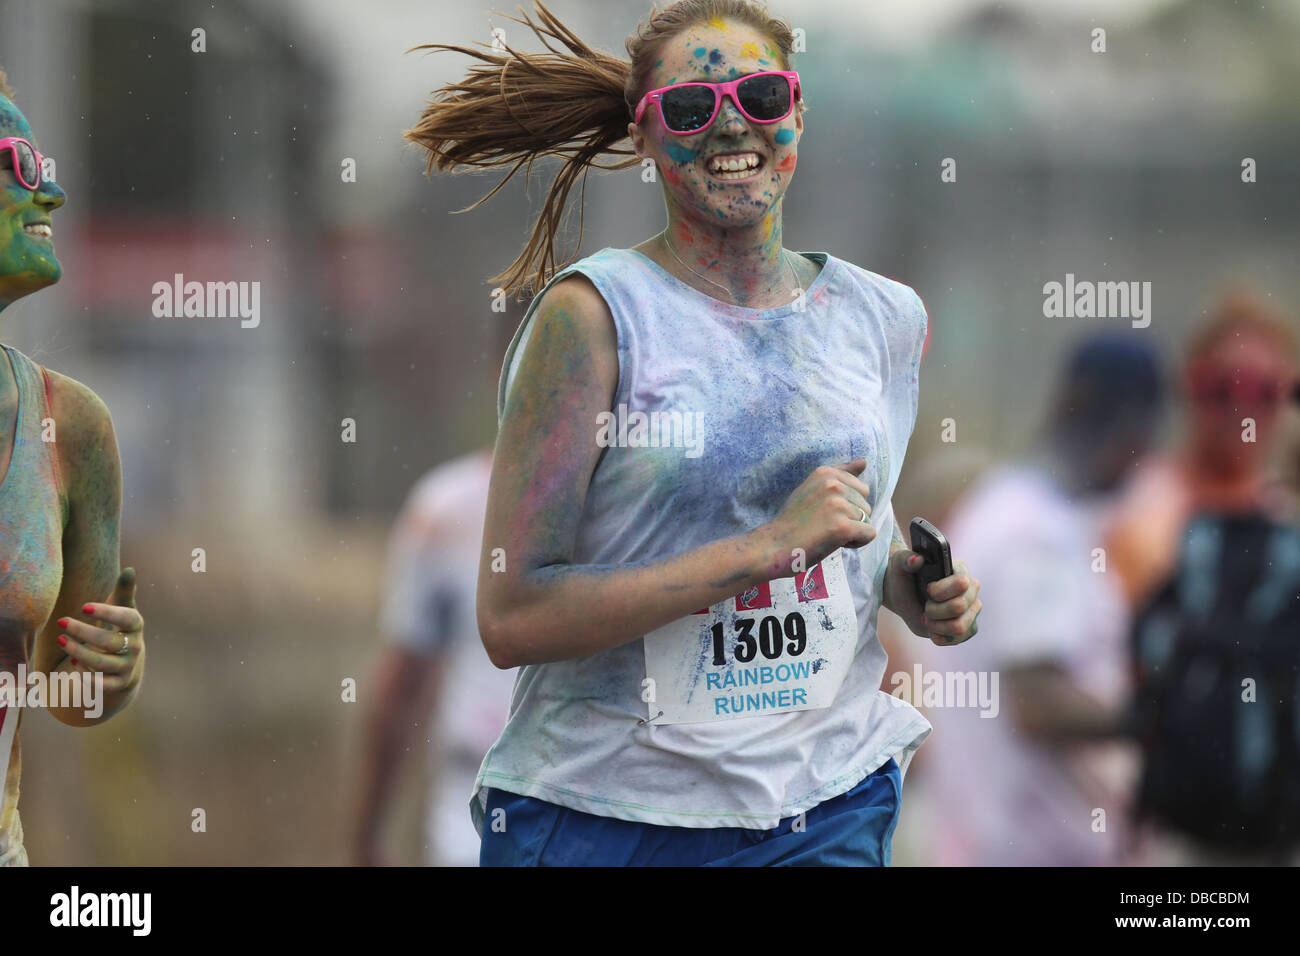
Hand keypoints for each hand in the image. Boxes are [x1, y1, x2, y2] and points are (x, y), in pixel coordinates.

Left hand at [57, 567, 144, 693]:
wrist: (127, 665)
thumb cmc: (119, 630)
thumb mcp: (123, 611)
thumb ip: (124, 591)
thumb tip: (129, 569)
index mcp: (136, 626)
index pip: (127, 618)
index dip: (107, 613)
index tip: (84, 607)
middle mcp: (135, 647)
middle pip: (109, 642)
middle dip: (83, 632)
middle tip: (61, 621)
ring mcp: (127, 667)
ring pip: (102, 663)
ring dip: (79, 653)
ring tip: (60, 640)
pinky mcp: (118, 684)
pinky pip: (101, 684)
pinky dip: (87, 676)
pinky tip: (74, 665)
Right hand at [754, 458, 876, 576]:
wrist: (774, 546)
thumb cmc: (794, 521)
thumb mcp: (813, 489)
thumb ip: (840, 475)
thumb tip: (864, 461)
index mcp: (826, 473)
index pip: (861, 489)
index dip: (847, 505)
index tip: (822, 512)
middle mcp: (833, 484)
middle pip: (866, 505)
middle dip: (851, 518)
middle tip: (823, 525)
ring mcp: (838, 504)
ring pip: (867, 520)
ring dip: (852, 531)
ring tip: (826, 533)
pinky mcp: (843, 526)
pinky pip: (869, 534)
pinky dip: (856, 543)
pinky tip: (834, 542)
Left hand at [884, 552, 980, 645]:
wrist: (902, 595)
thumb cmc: (904, 576)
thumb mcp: (899, 564)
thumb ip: (905, 559)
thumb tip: (917, 559)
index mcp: (959, 570)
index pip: (962, 583)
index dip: (940, 591)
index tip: (927, 589)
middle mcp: (970, 590)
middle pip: (959, 606)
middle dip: (934, 609)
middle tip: (925, 605)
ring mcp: (971, 610)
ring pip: (959, 626)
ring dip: (936, 625)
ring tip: (927, 618)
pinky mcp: (967, 628)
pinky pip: (958, 638)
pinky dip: (939, 636)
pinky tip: (931, 628)